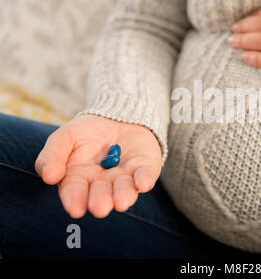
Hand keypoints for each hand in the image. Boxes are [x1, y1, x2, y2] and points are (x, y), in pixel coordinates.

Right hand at [35, 114, 161, 217]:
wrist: (117, 116)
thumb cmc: (87, 132)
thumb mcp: (64, 137)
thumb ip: (53, 155)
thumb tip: (49, 177)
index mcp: (79, 180)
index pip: (75, 192)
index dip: (75, 200)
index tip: (75, 209)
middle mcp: (104, 184)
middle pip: (102, 195)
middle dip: (100, 201)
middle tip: (100, 207)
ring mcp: (126, 177)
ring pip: (125, 190)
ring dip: (123, 196)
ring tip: (121, 202)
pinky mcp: (145, 168)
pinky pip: (146, 175)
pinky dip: (145, 180)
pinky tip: (143, 184)